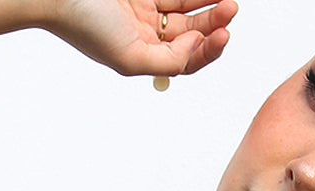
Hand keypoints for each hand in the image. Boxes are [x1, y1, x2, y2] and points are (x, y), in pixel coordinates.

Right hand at [42, 0, 237, 78]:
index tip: (221, 35)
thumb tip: (194, 49)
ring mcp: (143, 7)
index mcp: (142, 56)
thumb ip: (167, 61)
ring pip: (186, 6)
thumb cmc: (84, 24)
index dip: (207, 50)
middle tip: (230, 8)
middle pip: (191, 31)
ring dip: (208, 2)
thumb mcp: (130, 58)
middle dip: (213, 22)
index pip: (185, 60)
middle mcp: (144, 33)